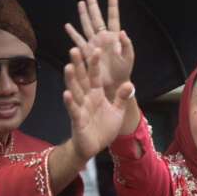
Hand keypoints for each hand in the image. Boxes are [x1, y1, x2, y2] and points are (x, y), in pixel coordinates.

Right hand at [62, 47, 133, 161]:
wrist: (95, 147)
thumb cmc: (104, 128)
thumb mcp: (117, 111)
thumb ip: (121, 98)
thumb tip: (129, 83)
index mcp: (96, 94)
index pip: (95, 76)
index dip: (95, 64)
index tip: (96, 48)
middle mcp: (87, 98)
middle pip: (82, 79)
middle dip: (78, 65)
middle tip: (75, 49)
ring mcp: (80, 108)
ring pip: (75, 91)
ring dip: (71, 80)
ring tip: (68, 66)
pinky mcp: (77, 120)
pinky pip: (73, 110)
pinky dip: (70, 102)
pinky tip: (66, 93)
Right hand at [64, 0, 134, 99]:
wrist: (114, 84)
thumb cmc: (123, 72)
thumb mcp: (128, 58)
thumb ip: (127, 45)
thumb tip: (122, 31)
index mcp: (114, 38)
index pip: (113, 19)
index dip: (112, 7)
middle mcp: (103, 38)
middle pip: (97, 19)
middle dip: (93, 6)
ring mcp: (94, 44)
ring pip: (87, 26)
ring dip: (83, 15)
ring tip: (80, 3)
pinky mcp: (87, 53)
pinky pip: (78, 41)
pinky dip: (73, 33)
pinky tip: (68, 26)